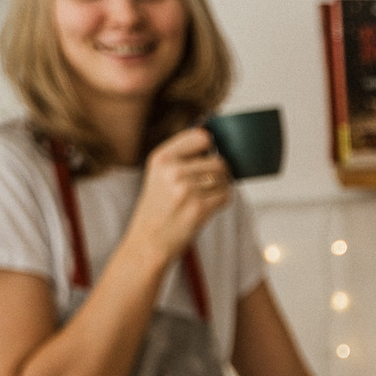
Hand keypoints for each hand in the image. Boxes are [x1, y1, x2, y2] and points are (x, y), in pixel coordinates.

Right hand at [125, 127, 234, 261]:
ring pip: (225, 178)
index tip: (206, 157)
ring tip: (203, 196)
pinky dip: (222, 201)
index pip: (202, 136)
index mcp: (161, 157)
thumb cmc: (159, 206)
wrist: (149, 240)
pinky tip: (206, 207)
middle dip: (219, 172)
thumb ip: (183, 155)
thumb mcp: (160, 174)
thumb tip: (212, 135)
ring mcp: (186, 189)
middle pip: (219, 160)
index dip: (210, 147)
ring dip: (221, 187)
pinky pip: (226, 196)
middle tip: (205, 185)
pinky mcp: (199, 208)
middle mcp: (173, 170)